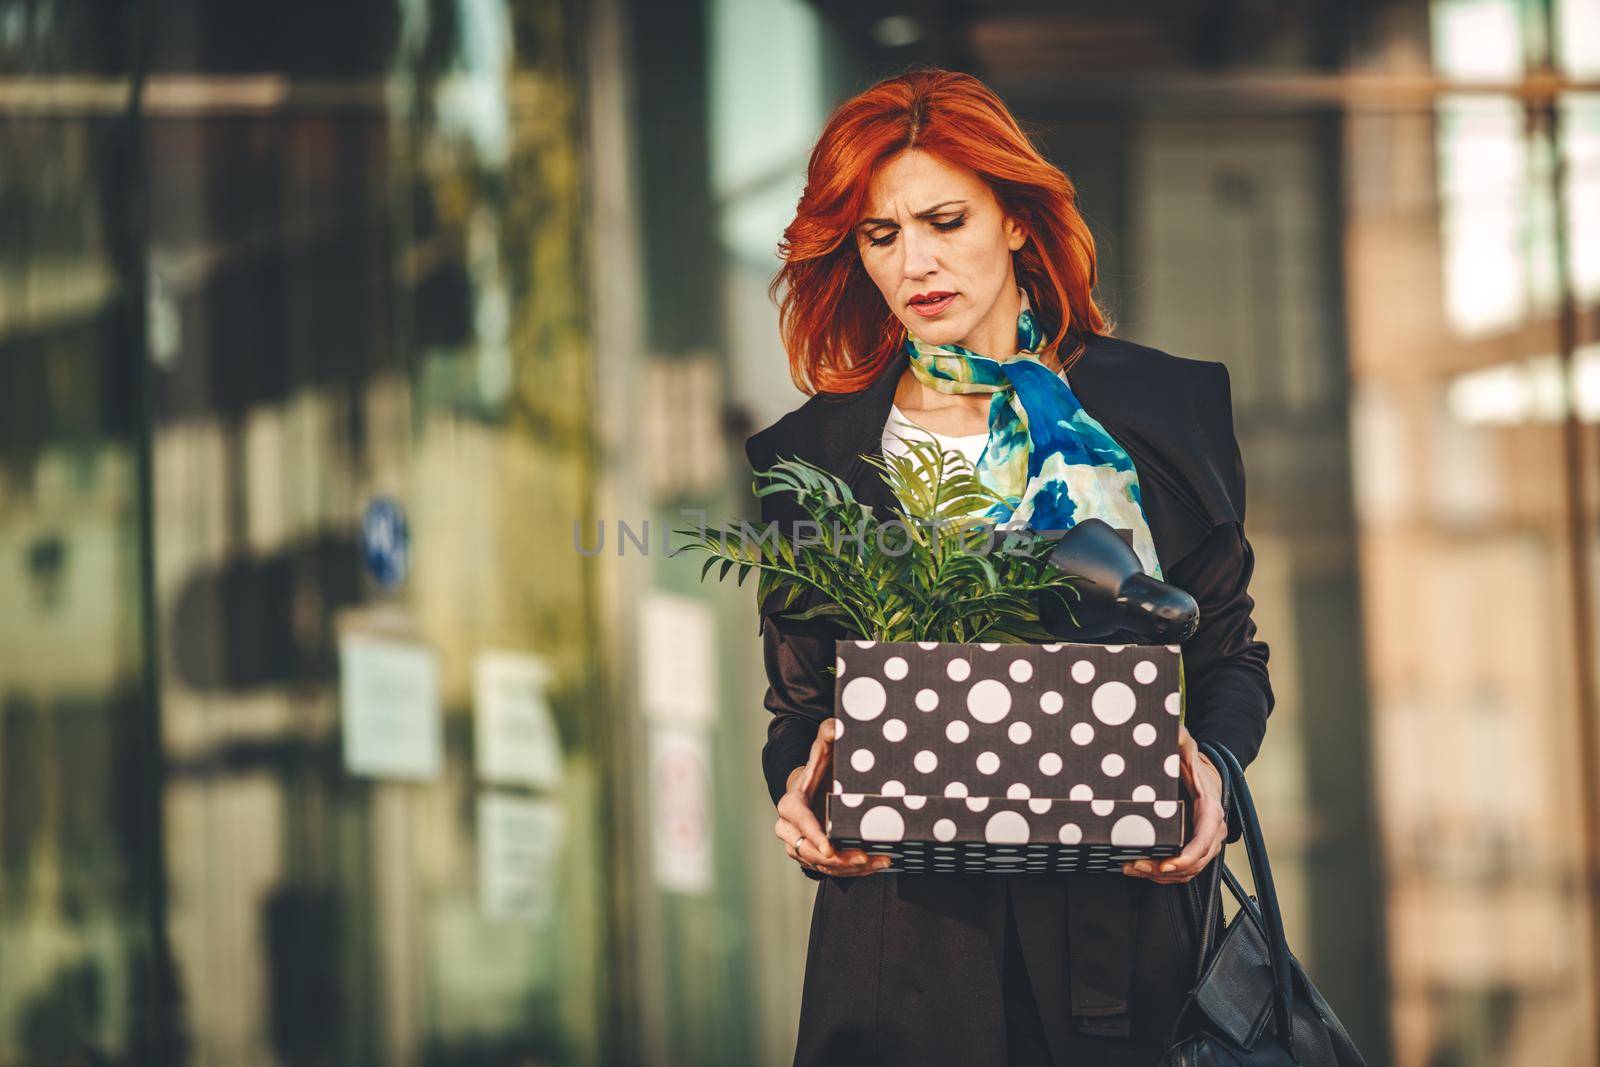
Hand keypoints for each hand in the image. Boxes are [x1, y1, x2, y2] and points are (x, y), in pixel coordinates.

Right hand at [773, 717, 892, 876]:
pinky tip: (877, 864)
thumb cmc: (821, 767)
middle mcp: (788, 829)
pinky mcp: (812, 857)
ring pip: (821, 865)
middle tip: (865, 857)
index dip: (814, 836)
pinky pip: (830, 870)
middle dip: (838, 859)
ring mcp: (798, 846)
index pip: (800, 822)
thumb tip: (835, 727)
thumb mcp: (824, 748)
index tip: (830, 848)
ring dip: (850, 868)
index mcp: (790, 804)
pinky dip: (853, 871)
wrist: (815, 787)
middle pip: (810, 851)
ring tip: (880, 862)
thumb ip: (828, 736)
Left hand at [1122, 723, 1225, 883]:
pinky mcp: (1194, 849)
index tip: (1167, 865)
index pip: (1203, 841)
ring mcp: (1204, 843)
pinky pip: (1182, 870)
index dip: (1187, 857)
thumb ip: (1181, 741)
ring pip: (1187, 871)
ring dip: (1159, 875)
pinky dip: (1161, 875)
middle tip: (1136, 864)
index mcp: (1210, 810)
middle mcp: (1212, 831)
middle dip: (1164, 870)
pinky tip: (1138, 867)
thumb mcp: (1186, 748)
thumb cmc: (1193, 763)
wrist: (1204, 773)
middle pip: (1193, 862)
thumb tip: (1174, 730)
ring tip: (1131, 867)